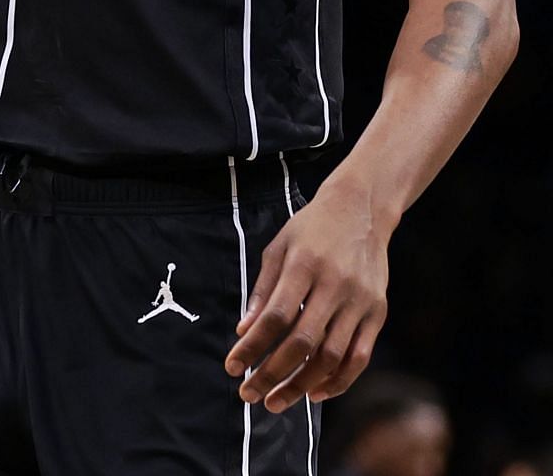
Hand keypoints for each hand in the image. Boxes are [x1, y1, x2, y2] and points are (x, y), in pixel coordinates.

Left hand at [224, 177, 389, 410]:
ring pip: (332, 356)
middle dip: (272, 374)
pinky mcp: (378, 313)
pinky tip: (316, 394)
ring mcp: (360, 302)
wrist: (361, 210)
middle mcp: (335, 286)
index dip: (252, 346)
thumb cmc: (310, 230)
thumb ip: (262, 291)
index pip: (274, 317)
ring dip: (302, 384)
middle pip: (302, 343)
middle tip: (250, 396)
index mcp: (304, 267)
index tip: (232, 367)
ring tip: (277, 401)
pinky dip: (339, 380)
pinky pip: (360, 356)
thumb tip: (243, 331)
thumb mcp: (277, 249)